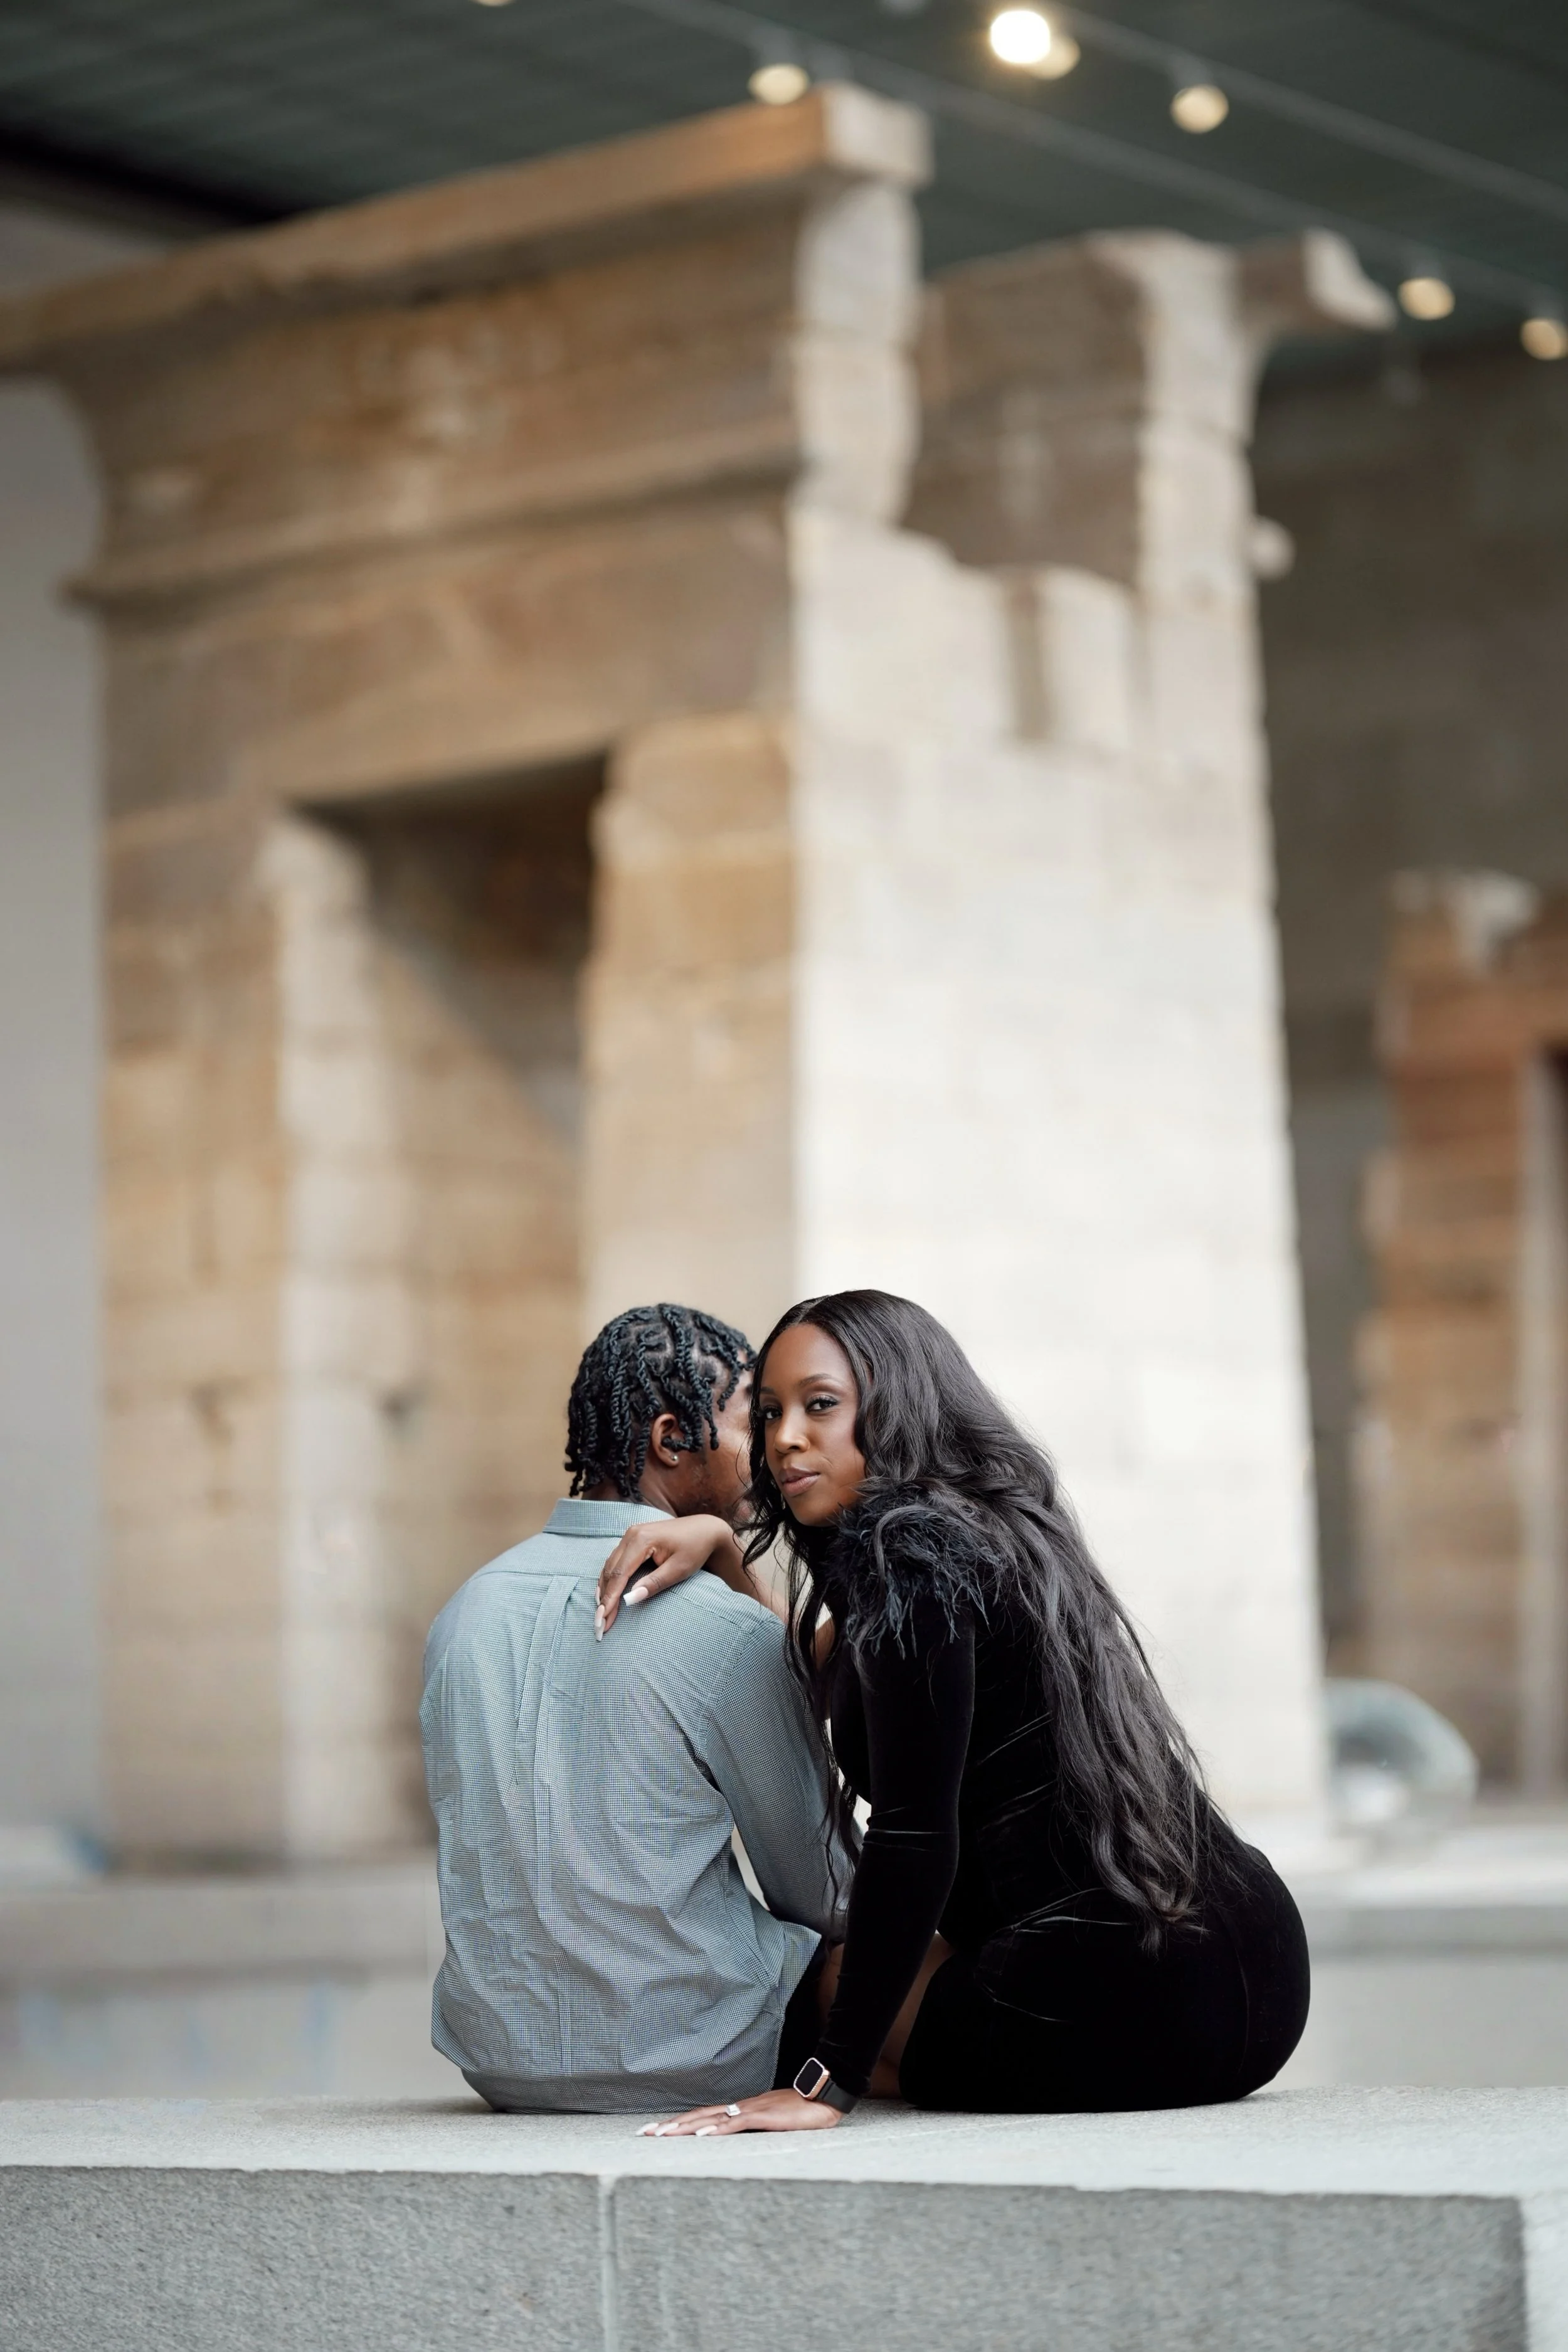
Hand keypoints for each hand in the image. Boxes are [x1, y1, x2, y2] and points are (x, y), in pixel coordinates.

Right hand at [595, 1514, 734, 1637]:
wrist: (705, 1530)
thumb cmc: (695, 1548)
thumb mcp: (679, 1569)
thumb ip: (654, 1584)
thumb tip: (630, 1600)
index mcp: (641, 1539)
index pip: (619, 1574)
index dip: (610, 1599)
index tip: (603, 1620)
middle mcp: (631, 1534)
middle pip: (610, 1571)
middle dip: (604, 1599)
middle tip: (599, 1624)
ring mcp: (631, 1534)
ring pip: (610, 1566)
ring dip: (605, 1590)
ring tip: (601, 1614)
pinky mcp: (633, 1539)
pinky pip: (616, 1561)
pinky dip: (610, 1579)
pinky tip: (606, 1594)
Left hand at [637, 2088, 841, 2136]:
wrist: (823, 2095)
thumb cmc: (799, 2111)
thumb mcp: (770, 2124)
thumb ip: (752, 2128)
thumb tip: (732, 2135)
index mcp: (739, 2111)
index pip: (702, 2117)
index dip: (678, 2124)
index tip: (655, 2132)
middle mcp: (739, 2108)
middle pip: (698, 2116)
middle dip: (671, 2126)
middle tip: (645, 2134)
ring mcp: (750, 2110)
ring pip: (711, 2119)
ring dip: (686, 2128)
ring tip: (663, 2136)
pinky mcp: (764, 2116)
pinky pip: (736, 2124)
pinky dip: (718, 2130)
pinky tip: (703, 2136)